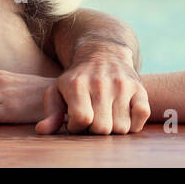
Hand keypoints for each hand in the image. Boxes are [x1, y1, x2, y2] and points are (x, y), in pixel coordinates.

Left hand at [36, 45, 150, 134]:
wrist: (102, 52)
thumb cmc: (76, 78)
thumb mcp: (57, 90)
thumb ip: (50, 112)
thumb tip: (42, 130)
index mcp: (77, 84)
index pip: (82, 119)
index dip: (78, 127)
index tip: (76, 120)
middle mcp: (101, 83)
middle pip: (102, 128)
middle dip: (95, 130)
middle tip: (92, 119)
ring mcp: (122, 84)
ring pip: (122, 127)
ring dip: (113, 128)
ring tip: (106, 116)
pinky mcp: (139, 87)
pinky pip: (142, 115)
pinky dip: (134, 122)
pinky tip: (122, 115)